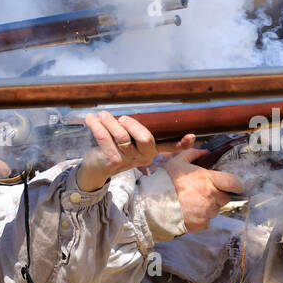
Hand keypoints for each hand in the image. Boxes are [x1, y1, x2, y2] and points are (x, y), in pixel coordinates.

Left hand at [79, 111, 196, 191]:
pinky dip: (97, 126)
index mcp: (152, 151)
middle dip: (133, 124)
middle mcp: (143, 157)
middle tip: (122, 117)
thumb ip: (135, 130)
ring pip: (122, 137)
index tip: (192, 136)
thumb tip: (133, 112)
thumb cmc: (115, 149)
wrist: (96, 169)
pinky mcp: (112, 161)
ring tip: (102, 114)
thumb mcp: (130, 141)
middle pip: (145, 138)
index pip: (170, 147)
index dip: (181, 144)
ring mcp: (128, 160)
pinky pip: (105, 139)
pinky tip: (91, 119)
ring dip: (110, 122)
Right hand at [161, 147, 244, 232]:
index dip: (237, 185)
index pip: (234, 183)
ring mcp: (206, 211)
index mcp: (208, 179)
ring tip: (193, 203)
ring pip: (216, 209)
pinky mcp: (201, 223)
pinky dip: (201, 218)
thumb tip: (205, 151)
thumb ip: (193, 154)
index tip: (235, 186)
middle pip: (225, 197)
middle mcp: (210, 196)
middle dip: (217, 195)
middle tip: (204, 193)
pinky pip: (207, 221)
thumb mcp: (177, 161)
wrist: (152, 204)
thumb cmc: (164, 182)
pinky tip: (189, 213)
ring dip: (209, 206)